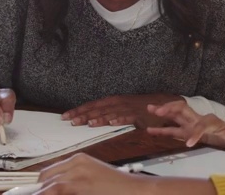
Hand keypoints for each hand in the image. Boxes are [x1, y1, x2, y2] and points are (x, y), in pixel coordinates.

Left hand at [35, 153, 147, 194]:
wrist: (134, 189)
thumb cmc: (115, 186)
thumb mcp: (91, 178)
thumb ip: (74, 180)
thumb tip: (51, 189)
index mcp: (79, 159)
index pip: (49, 172)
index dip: (38, 185)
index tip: (30, 192)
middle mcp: (77, 163)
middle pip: (46, 177)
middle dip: (37, 190)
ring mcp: (79, 173)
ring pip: (50, 185)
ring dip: (40, 193)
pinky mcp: (82, 184)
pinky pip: (57, 190)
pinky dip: (48, 194)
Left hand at [62, 94, 182, 128]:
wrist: (160, 103)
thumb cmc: (138, 107)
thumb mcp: (120, 107)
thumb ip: (106, 113)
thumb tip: (89, 119)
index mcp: (111, 101)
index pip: (91, 105)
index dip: (78, 111)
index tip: (65, 116)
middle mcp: (117, 103)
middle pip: (97, 109)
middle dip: (83, 115)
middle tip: (70, 121)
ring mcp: (127, 108)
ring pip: (110, 113)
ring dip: (99, 118)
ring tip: (88, 123)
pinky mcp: (137, 115)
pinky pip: (127, 117)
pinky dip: (119, 119)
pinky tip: (112, 123)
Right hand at [146, 100, 224, 152]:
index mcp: (208, 121)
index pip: (199, 125)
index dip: (195, 133)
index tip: (189, 144)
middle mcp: (197, 120)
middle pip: (182, 109)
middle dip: (170, 108)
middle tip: (157, 110)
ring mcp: (190, 126)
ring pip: (174, 117)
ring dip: (163, 112)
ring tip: (149, 108)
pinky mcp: (186, 133)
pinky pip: (172, 130)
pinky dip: (161, 129)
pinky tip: (150, 130)